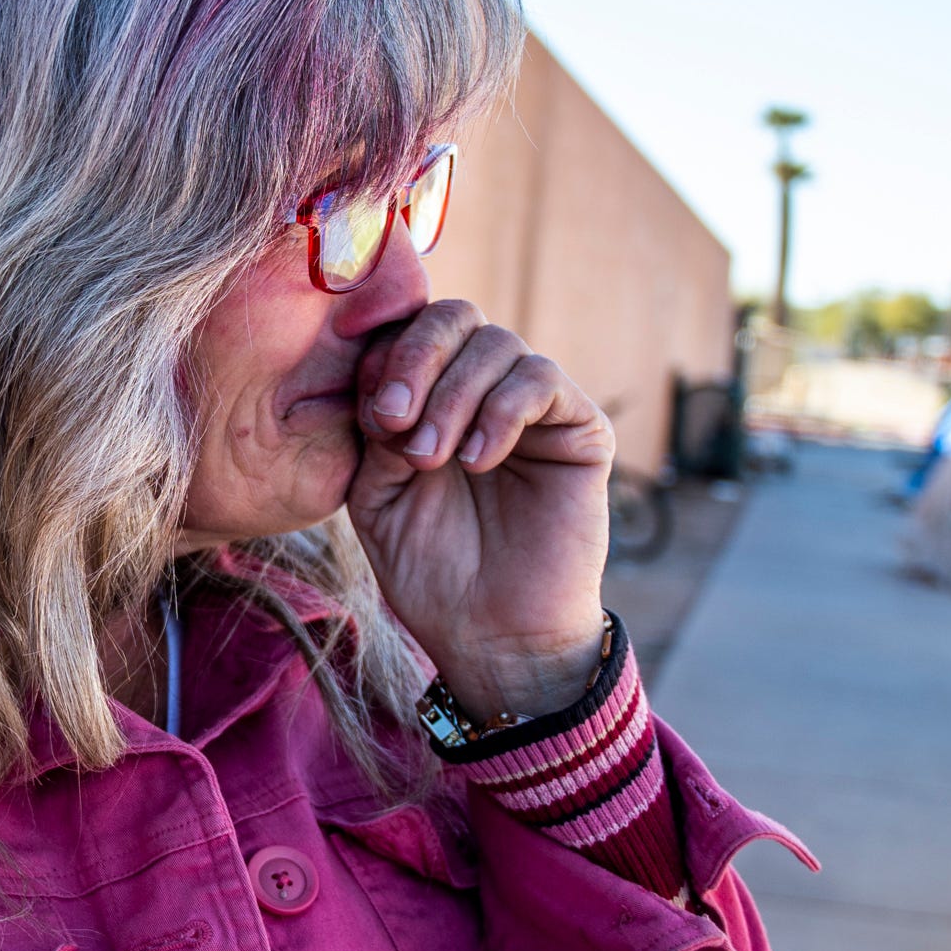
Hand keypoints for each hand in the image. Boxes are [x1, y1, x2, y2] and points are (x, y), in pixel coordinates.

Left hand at [344, 302, 615, 721]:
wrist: (490, 634)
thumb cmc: (430, 570)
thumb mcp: (378, 496)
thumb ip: (375, 432)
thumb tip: (382, 378)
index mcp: (431, 397)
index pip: (410, 330)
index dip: (385, 354)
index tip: (371, 413)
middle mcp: (483, 391)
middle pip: (455, 316)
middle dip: (417, 358)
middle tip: (395, 418)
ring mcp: (533, 407)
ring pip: (498, 344)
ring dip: (455, 395)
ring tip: (432, 458)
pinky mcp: (579, 429)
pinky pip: (542, 380)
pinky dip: (501, 411)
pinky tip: (478, 462)